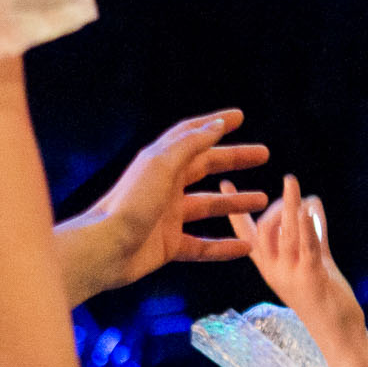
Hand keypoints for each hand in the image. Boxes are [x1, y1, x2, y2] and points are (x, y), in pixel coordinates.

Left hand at [58, 111, 268, 303]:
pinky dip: (224, 247)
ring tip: (262, 200)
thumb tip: (215, 125)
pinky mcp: (168, 245)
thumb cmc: (130, 204)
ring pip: (208, 207)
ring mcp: (168, 217)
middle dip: (234, 160)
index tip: (239, 117)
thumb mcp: (162, 165)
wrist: (104, 249)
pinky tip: (247, 248)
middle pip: (205, 167)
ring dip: (235, 203)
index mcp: (161, 163)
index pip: (192, 136)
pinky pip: (203, 245)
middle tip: (263, 155)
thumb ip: (190, 144)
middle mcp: (165, 187)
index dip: (215, 124)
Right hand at [231, 174, 364, 341]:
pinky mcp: (312, 277)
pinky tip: (308, 207)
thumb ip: (313, 234)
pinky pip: (307, 247)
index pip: (246, 235)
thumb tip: (311, 203)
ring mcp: (292, 275)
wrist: (338, 333)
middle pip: (264, 231)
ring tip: (291, 182)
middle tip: (290, 187)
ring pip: (285, 234)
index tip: (224, 184)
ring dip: (289, 206)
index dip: (236, 210)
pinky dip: (307, 226)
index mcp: (270, 267)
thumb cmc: (325, 298)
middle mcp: (275, 270)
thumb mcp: (314, 261)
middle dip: (273, 205)